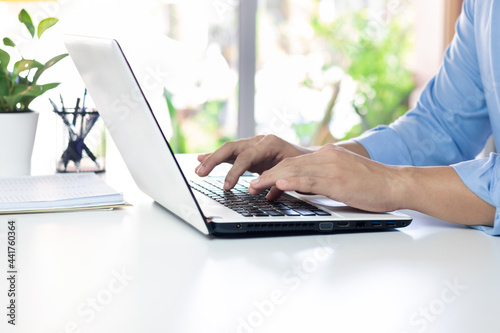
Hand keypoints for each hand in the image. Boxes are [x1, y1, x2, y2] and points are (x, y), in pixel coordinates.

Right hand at [195, 135, 312, 189]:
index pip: (246, 157)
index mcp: (270, 143)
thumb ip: (277, 182)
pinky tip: (201, 159)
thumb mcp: (293, 173)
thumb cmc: (304, 165)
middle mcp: (259, 141)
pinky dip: (216, 157)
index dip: (235, 172)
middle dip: (214, 160)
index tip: (227, 186)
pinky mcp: (249, 151)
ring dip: (212, 159)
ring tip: (199, 170)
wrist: (311, 157)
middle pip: (232, 148)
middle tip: (201, 173)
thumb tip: (261, 192)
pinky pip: (230, 153)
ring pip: (228, 149)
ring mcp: (253, 144)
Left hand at [248, 144, 405, 212]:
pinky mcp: (338, 180)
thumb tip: (300, 187)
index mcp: (327, 155)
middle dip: (266, 176)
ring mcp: (331, 168)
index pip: (293, 163)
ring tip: (255, 187)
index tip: (260, 182)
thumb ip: (321, 179)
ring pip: (295, 171)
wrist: (396, 183)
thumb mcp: (342, 177)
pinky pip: (310, 180)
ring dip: (271, 180)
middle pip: (289, 165)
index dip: (273, 173)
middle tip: (250, 186)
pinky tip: (279, 184)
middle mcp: (326, 157)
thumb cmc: (372, 184)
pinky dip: (293, 182)